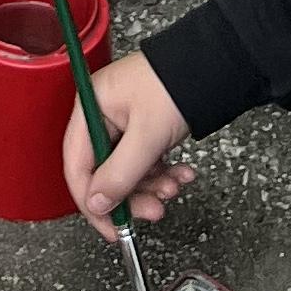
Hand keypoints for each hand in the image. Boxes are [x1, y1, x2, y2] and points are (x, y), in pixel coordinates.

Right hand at [63, 51, 192, 229]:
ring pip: (127, 171)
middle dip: (131, 196)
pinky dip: (162, 172)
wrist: (213, 64)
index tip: (110, 226)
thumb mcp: (146, 136)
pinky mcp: (143, 127)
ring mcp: (124, 122)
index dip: (91, 201)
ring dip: (151, 186)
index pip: (77, 165)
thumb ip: (119, 174)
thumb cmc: (175, 84)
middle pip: (104, 172)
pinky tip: (181, 174)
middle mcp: (102, 115)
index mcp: (91, 108)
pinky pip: (145, 162)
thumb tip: (97, 205)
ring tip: (174, 186)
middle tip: (153, 210)